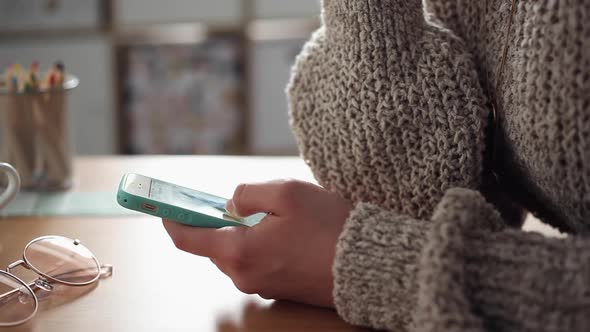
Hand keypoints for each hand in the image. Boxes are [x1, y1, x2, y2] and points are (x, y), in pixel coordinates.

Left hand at [162, 179, 352, 307]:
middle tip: (239, 201)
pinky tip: (290, 233)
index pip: (188, 239)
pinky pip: (259, 262)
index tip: (164, 206)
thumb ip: (247, 194)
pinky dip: (262, 245)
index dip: (172, 219)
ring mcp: (263, 286)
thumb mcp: (286, 194)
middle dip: (221, 222)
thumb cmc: (328, 228)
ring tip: (279, 215)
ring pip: (239, 252)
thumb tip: (231, 204)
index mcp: (239, 252)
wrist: (367, 265)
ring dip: (247, 232)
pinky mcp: (280, 290)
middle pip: (216, 245)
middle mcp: (245, 275)